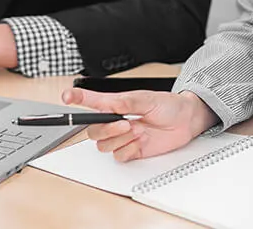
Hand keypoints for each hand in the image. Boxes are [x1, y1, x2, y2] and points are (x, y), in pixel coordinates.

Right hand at [62, 87, 216, 161]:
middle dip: (106, 129)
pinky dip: (127, 149)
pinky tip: (140, 142)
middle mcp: (116, 121)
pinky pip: (118, 156)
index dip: (77, 99)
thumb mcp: (148, 99)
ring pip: (103, 145)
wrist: (186, 121)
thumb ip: (127, 102)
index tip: (66, 97)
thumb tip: (110, 103)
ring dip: (118, 139)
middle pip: (93, 130)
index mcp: (117, 105)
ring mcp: (123, 137)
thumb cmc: (168, 105)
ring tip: (137, 131)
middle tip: (125, 123)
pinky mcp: (132, 150)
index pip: (92, 102)